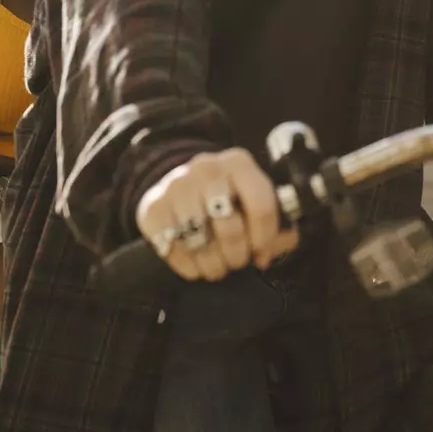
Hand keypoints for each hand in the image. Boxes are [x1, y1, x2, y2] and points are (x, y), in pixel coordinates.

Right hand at [135, 149, 298, 281]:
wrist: (179, 186)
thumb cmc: (226, 199)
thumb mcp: (252, 201)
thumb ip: (275, 225)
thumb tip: (279, 245)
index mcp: (239, 163)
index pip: (261, 205)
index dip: (265, 238)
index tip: (261, 254)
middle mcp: (206, 168)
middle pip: (230, 226)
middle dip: (236, 254)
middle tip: (236, 262)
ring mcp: (176, 185)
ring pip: (200, 239)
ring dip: (212, 263)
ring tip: (217, 267)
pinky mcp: (153, 207)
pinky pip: (172, 246)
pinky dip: (187, 265)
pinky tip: (196, 266)